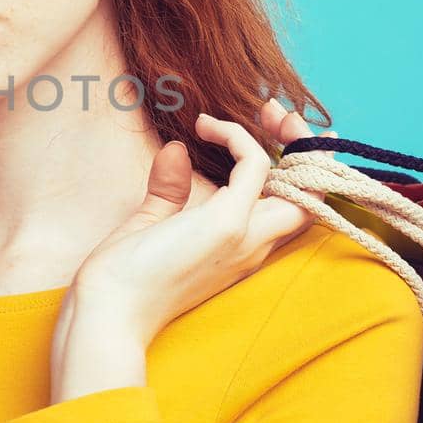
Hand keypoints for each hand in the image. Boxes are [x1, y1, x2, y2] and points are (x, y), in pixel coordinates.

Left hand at [51, 101, 334, 398]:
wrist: (108, 313)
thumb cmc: (124, 279)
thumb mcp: (152, 224)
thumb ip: (169, 189)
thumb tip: (177, 150)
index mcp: (243, 248)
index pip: (296, 207)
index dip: (299, 168)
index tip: (273, 128)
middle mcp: (255, 244)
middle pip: (314, 194)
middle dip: (309, 147)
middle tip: (276, 113)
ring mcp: (245, 235)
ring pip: (306, 184)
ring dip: (294, 138)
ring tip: (266, 110)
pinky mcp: (226, 223)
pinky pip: (254, 164)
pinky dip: (237, 136)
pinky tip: (205, 126)